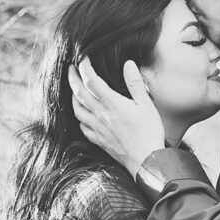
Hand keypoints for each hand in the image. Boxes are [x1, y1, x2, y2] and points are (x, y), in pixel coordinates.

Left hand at [67, 58, 165, 175]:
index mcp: (112, 104)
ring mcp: (97, 129)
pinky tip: (82, 115)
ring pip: (77, 110)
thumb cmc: (149, 132)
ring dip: (72, 97)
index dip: (85, 68)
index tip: (83, 58)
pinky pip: (82, 127)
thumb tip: (128, 64)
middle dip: (73, 79)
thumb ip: (135, 84)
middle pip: (79, 94)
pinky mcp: (99, 140)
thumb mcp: (146, 105)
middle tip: (70, 68)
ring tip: (73, 89)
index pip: (92, 81)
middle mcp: (101, 115)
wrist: (146, 161)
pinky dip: (79, 117)